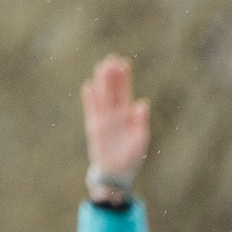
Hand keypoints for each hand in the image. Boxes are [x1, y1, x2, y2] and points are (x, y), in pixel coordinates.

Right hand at [81, 55, 149, 180]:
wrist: (116, 173)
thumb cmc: (131, 157)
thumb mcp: (140, 139)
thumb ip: (140, 121)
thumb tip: (143, 103)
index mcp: (127, 116)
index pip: (125, 92)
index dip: (124, 78)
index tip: (124, 63)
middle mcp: (114, 115)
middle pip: (113, 91)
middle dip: (112, 75)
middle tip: (111, 58)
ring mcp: (103, 119)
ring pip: (102, 97)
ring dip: (101, 82)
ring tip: (101, 66)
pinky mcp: (93, 127)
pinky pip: (91, 110)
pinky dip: (90, 99)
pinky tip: (89, 86)